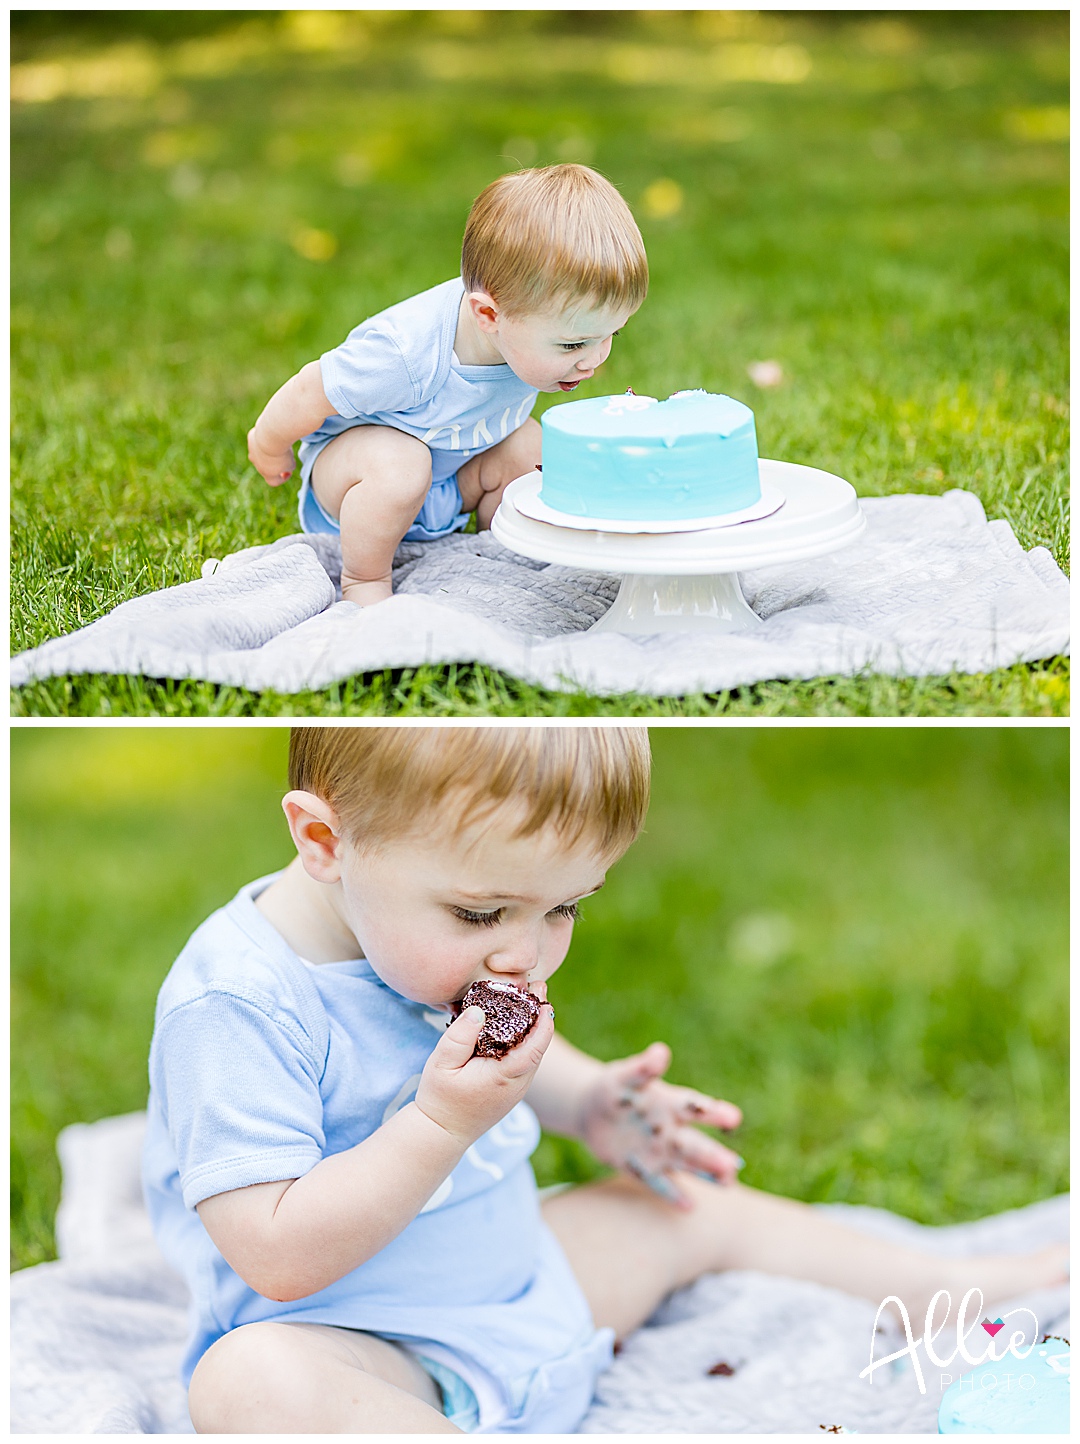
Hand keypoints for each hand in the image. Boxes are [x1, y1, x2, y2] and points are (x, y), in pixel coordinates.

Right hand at [247, 425, 295, 485]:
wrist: (271, 435)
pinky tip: (273, 434)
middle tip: (286, 455)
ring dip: (269, 450)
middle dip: (276, 462)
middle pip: (267, 466)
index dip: (283, 478)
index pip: (274, 482)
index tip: (289, 472)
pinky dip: (265, 438)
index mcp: (268, 474)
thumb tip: (286, 465)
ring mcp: (252, 451)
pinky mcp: (251, 439)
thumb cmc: (282, 452)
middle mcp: (257, 464)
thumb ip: (289, 467)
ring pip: (261, 452)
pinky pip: (258, 440)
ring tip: (279, 443)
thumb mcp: (291, 463)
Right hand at [414, 997, 555, 1147]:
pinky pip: (524, 1060)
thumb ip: (459, 1036)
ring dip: (533, 1027)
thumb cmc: (440, 1098)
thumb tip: (478, 1011)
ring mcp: (516, 1089)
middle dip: (540, 1015)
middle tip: (536, 986)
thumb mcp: (441, 1064)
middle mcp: (518, 1085)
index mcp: (505, 1076)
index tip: (542, 995)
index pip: (536, 1045)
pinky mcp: (511, 1090)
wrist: (441, 1133)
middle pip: (539, 1046)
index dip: (543, 1019)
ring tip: (528, 998)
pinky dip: (524, 1040)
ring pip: (533, 1053)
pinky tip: (514, 1023)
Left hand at [580, 1042, 742, 1208]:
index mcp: (669, 1102)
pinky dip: (673, 1194)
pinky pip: (659, 1183)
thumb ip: (643, 1068)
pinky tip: (690, 1207)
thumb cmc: (614, 1088)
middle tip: (734, 1165)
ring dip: (704, 1173)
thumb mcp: (623, 1077)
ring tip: (728, 1182)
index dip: (712, 1111)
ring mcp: (658, 1151)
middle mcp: (670, 1129)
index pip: (694, 1107)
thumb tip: (660, 1052)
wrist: (591, 1111)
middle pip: (693, 1142)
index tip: (734, 1117)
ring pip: (684, 1164)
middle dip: (711, 1154)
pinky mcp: (641, 1169)